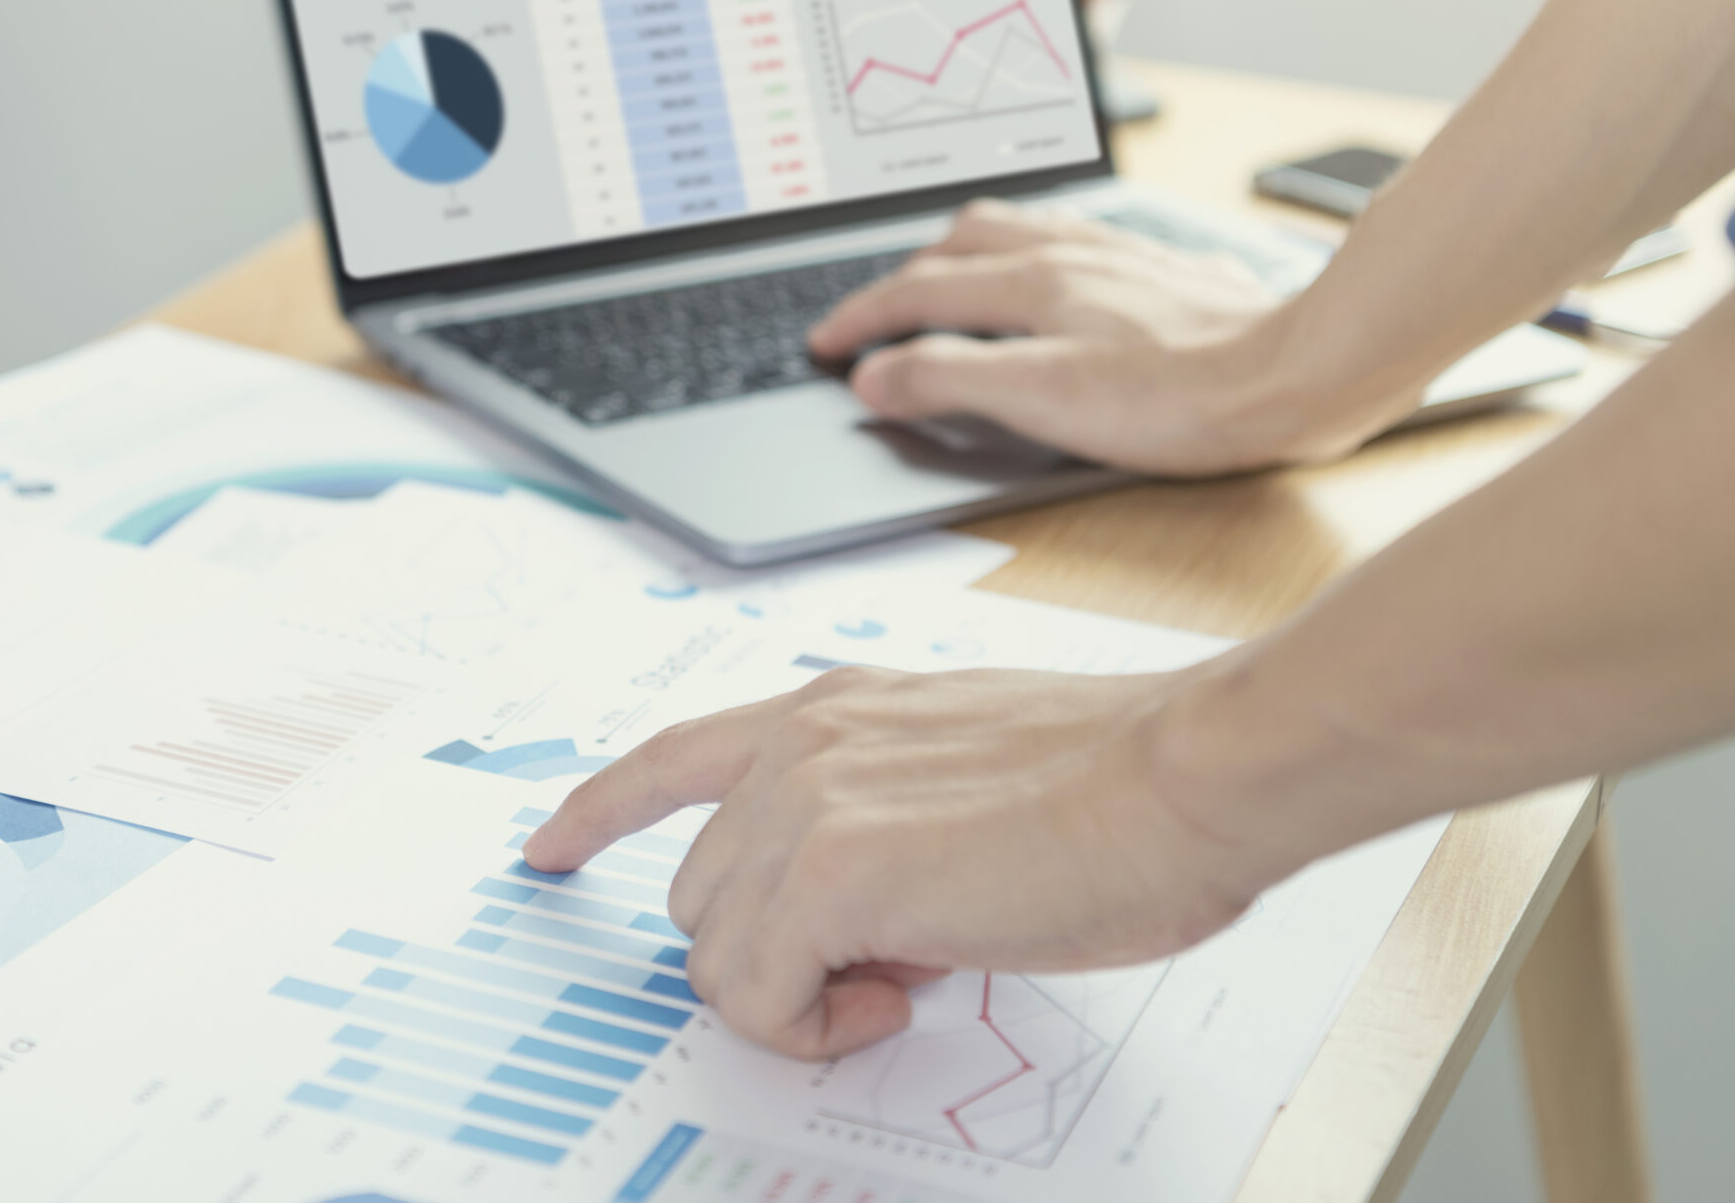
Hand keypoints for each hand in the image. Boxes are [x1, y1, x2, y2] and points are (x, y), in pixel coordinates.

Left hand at [522, 664, 1274, 1060]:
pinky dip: (810, 1026)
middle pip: (699, 892)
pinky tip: (894, 1003)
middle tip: (890, 966)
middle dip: (772, 953)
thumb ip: (890, 824)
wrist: (1188, 777)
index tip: (546, 847)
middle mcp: (800, 740)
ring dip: (797, 992)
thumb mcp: (968, 785)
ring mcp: (804, 801)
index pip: (673, 755)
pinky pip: (756, 993)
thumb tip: (870, 922)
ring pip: (715, 950)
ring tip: (906, 978)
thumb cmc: (1123, 786)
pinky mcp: (827, 873)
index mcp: (834, 708)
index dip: (597, 808)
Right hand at [808, 200, 1391, 474]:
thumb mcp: (1045, 400)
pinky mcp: (1161, 271)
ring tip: (949, 280)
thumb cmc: (1183, 397)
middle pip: (962, 240)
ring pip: (1019, 230)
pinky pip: (1073, 240)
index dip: (862, 319)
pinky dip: (1030, 255)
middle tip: (877, 311)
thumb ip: (951, 381)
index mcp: (1032, 282)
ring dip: (965, 252)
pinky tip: (1054, 279)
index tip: (826, 344)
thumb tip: (876, 374)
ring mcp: (1119, 256)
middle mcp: (1071, 253)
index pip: (919, 291)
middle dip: (907, 271)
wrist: (1302, 370)